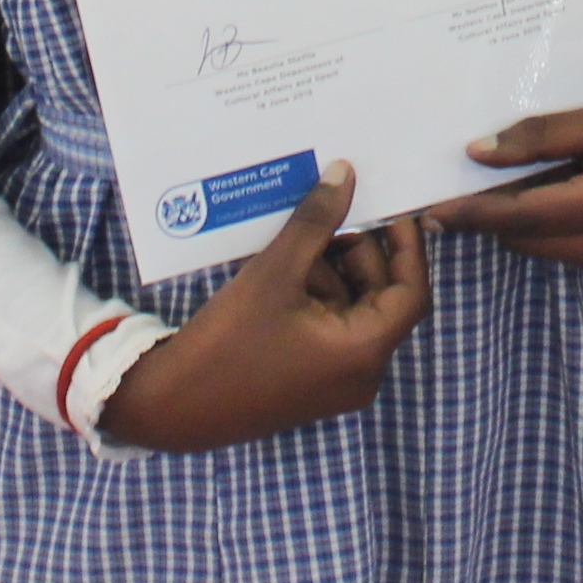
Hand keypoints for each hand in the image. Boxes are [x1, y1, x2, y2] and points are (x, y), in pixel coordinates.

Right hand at [92, 162, 433, 452]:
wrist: (171, 407)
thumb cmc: (226, 343)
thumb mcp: (274, 274)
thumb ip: (315, 222)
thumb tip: (344, 175)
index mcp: (364, 352)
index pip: (411, 292)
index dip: (406, 246)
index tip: (391, 207)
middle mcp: (360, 373)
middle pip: (380, 297)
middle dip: (355, 253)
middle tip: (327, 215)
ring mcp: (335, 381)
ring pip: (350, 308)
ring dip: (328, 271)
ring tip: (293, 241)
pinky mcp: (309, 381)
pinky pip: (327, 327)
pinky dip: (311, 295)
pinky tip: (279, 269)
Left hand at [428, 96, 582, 278]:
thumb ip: (545, 137)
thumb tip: (478, 153)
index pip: (512, 216)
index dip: (466, 212)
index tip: (426, 208)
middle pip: (521, 237)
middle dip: (492, 212)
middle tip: (471, 175)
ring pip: (543, 247)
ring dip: (525, 218)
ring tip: (531, 173)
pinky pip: (571, 251)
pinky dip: (555, 226)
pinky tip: (570, 190)